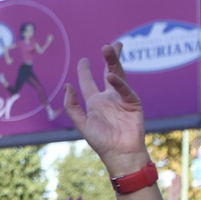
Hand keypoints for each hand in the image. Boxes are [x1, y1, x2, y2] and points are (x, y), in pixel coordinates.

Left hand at [62, 43, 147, 177]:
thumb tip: (67, 86)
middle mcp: (109, 98)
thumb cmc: (101, 141)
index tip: (83, 60)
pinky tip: (110, 76)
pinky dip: (119, 82)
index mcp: (95, 102)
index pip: (88, 82)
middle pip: (109, 72)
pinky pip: (125, 90)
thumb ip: (72, 106)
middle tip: (108, 45)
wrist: (120, 153)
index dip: (85, 71)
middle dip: (109, 58)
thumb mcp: (82, 123)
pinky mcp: (133, 103)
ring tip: (110, 48)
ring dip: (114, 61)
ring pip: (118, 75)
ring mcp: (122, 99)